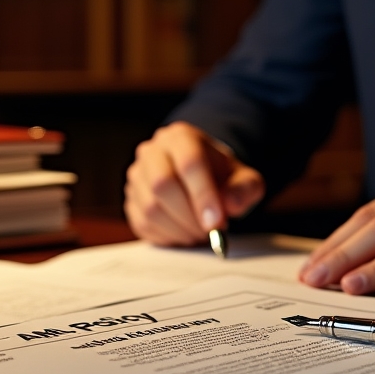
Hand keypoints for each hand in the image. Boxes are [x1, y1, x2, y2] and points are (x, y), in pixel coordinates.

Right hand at [125, 122, 264, 245]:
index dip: (203, 195)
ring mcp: (137, 175)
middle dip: (189, 216)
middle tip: (210, 232)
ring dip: (179, 229)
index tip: (217, 222)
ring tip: (200, 234)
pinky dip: (166, 236)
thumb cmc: (221, 176)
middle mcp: (153, 151)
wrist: (201, 176)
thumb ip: (244, 189)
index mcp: (182, 137)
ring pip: (150, 207)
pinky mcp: (130, 199)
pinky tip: (184, 234)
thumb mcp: (243, 178)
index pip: (189, 162)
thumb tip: (230, 205)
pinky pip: (142, 223)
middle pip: (162, 184)